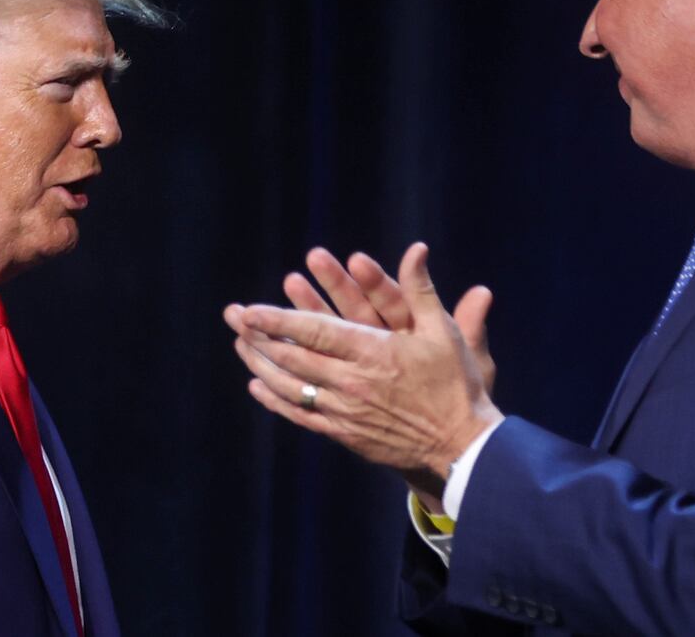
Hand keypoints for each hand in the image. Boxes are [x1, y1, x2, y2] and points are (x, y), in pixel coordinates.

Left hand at [225, 243, 502, 482]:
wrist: (460, 445)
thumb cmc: (455, 383)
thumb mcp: (442, 331)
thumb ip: (421, 289)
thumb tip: (416, 248)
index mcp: (374, 352)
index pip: (315, 332)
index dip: (278, 320)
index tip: (249, 310)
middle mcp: (352, 382)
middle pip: (293, 357)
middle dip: (259, 336)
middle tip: (233, 318)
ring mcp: (345, 410)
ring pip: (291, 386)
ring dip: (261, 364)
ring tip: (239, 345)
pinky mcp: (344, 433)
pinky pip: (301, 415)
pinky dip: (275, 400)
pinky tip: (259, 386)